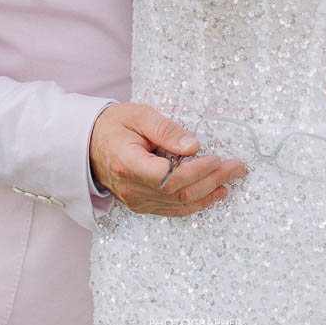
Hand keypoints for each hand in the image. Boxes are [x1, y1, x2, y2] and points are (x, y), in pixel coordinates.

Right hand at [89, 103, 246, 215]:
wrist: (89, 145)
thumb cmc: (114, 126)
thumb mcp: (138, 115)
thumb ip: (166, 130)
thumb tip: (194, 146)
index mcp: (127, 164)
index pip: (167, 177)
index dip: (195, 171)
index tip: (215, 157)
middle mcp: (132, 188)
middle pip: (178, 193)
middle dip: (212, 180)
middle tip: (236, 166)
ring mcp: (137, 201)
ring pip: (179, 205)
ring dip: (210, 192)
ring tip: (232, 178)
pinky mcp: (143, 205)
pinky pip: (174, 209)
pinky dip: (197, 203)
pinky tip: (215, 193)